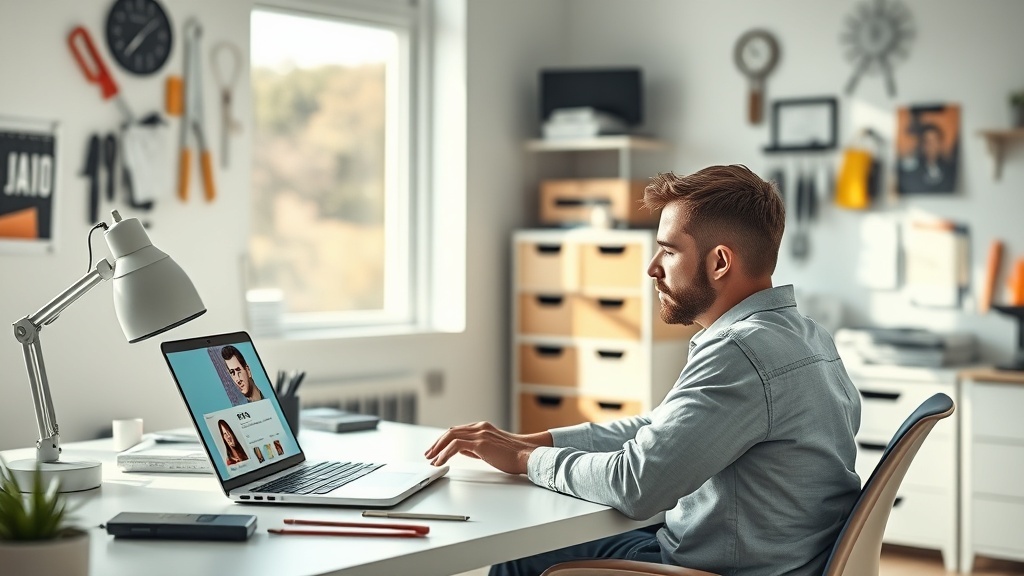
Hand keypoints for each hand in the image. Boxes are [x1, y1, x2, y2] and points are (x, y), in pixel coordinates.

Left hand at [424, 422, 551, 474]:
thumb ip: (475, 448)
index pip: (457, 430)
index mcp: (482, 427)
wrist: (527, 456)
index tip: (436, 450)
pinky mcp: (480, 443)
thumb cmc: (513, 456)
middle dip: (437, 443)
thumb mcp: (490, 449)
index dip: (444, 440)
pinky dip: (444, 453)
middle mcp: (480, 427)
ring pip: (450, 436)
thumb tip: (461, 451)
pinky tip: (440, 461)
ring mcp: (480, 434)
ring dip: (438, 448)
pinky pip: (455, 445)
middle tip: (428, 454)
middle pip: (451, 431)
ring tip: (432, 459)